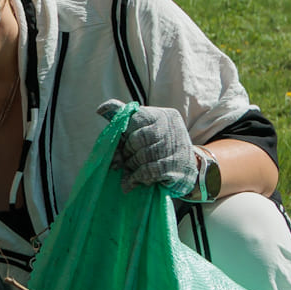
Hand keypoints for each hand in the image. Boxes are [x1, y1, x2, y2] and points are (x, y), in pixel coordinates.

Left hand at [97, 100, 220, 199]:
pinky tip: (136, 180)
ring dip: (132, 166)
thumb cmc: (159, 147)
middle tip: (122, 161)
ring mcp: (177, 147)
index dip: (123, 134)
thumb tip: (101, 110)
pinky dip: (139, 176)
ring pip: (143, 155)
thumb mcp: (145, 129)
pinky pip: (150, 170)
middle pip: (138, 139)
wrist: (189, 168)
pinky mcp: (178, 166)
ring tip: (130, 171)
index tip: (119, 145)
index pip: (134, 119)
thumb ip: (125, 120)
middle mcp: (172, 128)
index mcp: (162, 115)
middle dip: (126, 152)